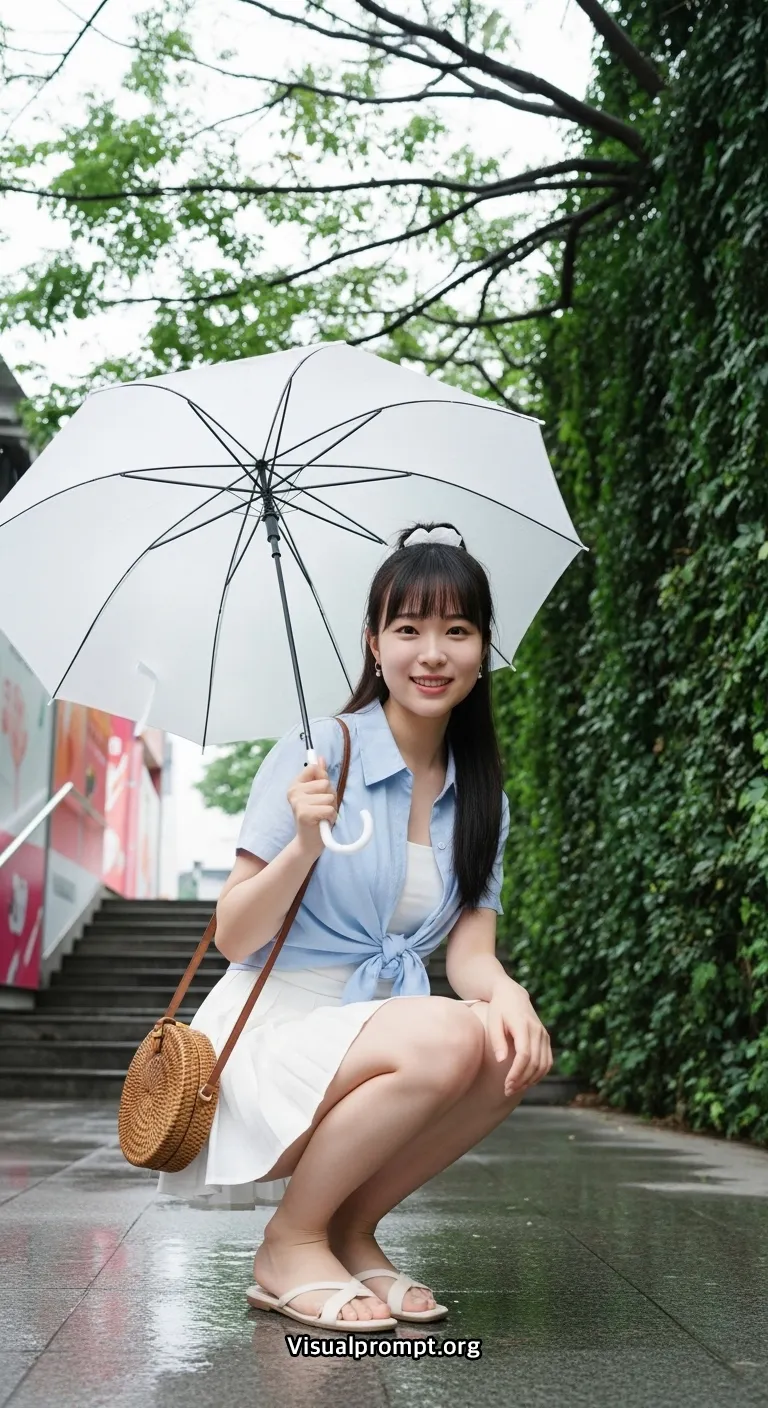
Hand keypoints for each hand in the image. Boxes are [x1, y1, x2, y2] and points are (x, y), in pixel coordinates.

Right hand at [287, 756, 338, 859]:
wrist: (309, 843)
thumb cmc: (317, 817)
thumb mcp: (319, 794)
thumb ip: (319, 776)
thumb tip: (320, 758)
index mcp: (295, 784)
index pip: (314, 768)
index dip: (323, 780)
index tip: (319, 793)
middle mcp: (293, 792)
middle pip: (325, 783)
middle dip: (330, 796)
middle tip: (322, 808)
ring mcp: (297, 803)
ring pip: (329, 797)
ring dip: (331, 808)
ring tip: (322, 816)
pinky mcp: (303, 814)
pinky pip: (329, 809)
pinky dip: (331, 817)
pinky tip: (323, 822)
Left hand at [486, 978, 552, 1097]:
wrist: (512, 995)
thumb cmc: (498, 1009)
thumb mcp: (493, 1021)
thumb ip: (497, 1040)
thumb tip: (501, 1061)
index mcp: (523, 1026)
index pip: (524, 1055)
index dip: (517, 1073)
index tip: (506, 1085)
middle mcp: (537, 1031)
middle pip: (534, 1063)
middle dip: (522, 1080)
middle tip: (507, 1091)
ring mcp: (544, 1035)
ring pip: (543, 1064)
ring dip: (530, 1080)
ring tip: (515, 1088)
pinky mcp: (546, 1039)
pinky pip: (547, 1061)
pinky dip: (539, 1074)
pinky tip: (527, 1081)